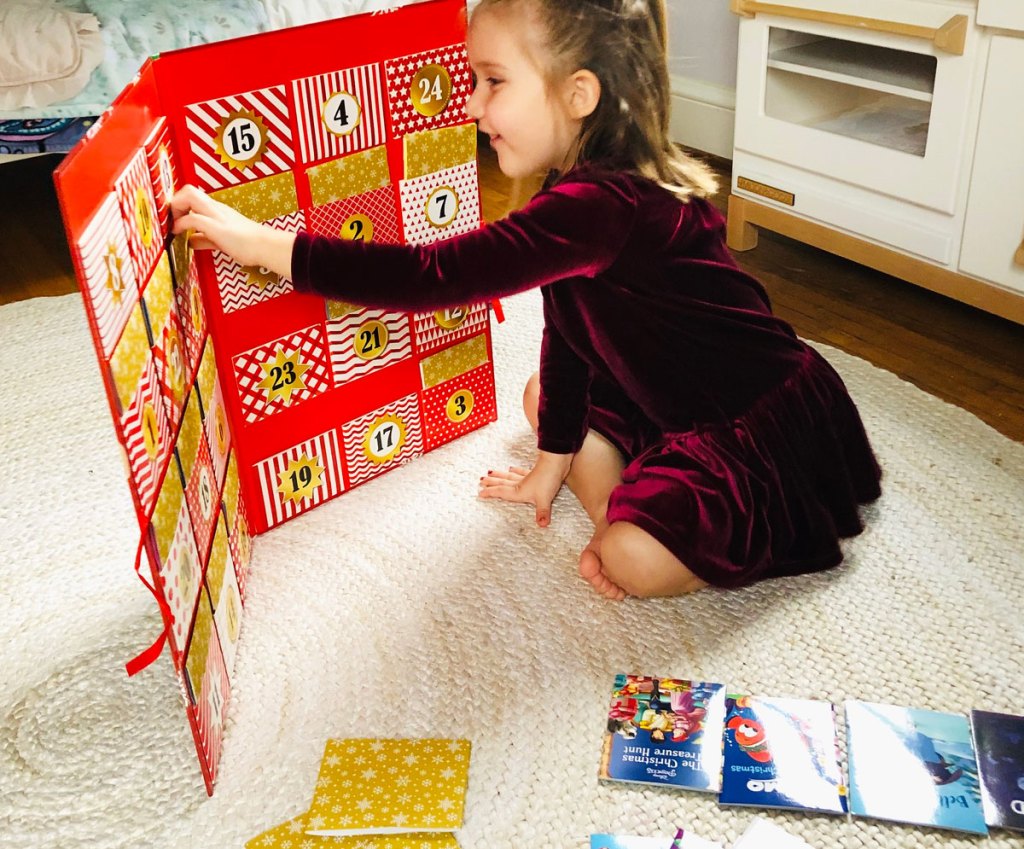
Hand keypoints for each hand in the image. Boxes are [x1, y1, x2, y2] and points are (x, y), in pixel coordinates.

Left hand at [170, 184, 294, 275]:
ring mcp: (216, 215)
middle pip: (188, 189)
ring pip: (189, 196)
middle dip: (175, 202)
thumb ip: (205, 239)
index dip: (179, 204)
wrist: (265, 247)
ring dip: (176, 208)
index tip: (174, 217)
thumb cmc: (249, 245)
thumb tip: (191, 241)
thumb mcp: (221, 240)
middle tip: (173, 218)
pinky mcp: (216, 227)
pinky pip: (192, 219)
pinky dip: (180, 224)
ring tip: (174, 224)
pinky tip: (178, 233)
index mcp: (218, 210)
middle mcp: (215, 208)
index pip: (193, 196)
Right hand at [478, 451, 572, 526]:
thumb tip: (542, 525)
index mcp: (519, 491)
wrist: (556, 462)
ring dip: (499, 475)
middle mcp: (521, 484)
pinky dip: (516, 470)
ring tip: (491, 472)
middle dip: (491, 483)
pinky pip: (521, 472)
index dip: (490, 493)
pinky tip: (512, 467)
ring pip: (509, 476)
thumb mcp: (544, 499)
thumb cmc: (548, 480)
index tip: (480, 493)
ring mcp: (527, 477)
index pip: (501, 492)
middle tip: (481, 481)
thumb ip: (542, 513)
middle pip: (502, 483)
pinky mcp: (534, 472)